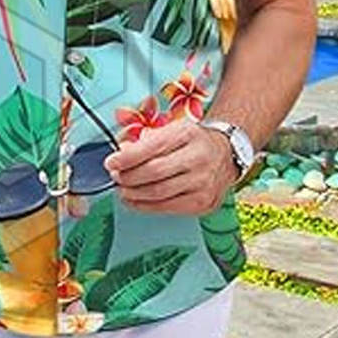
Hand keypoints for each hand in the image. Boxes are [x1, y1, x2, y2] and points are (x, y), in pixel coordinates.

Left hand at [102, 116, 238, 214]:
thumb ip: (147, 140)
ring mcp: (203, 183)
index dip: (127, 157)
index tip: (111, 162)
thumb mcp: (173, 129)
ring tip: (123, 189)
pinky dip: (145, 206)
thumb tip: (122, 153)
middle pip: (154, 172)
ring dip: (133, 193)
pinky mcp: (203, 203)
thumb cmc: (194, 141)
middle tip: (116, 176)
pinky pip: (167, 208)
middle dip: (128, 177)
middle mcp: (198, 158)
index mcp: (188, 134)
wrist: (226, 154)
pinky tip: (135, 200)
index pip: (152, 147)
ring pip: (158, 193)